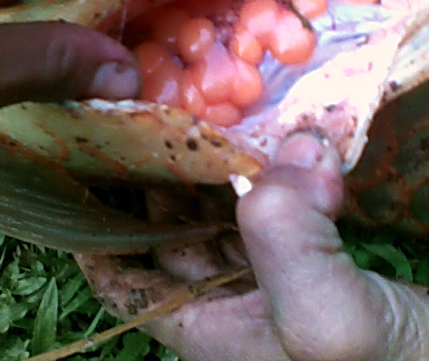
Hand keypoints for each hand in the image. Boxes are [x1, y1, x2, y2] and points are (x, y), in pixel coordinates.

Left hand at [77, 134, 428, 360]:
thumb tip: (291, 146)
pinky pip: (280, 209)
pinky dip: (277, 175)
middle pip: (174, 230)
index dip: (97, 222)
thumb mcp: (329, 322)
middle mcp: (232, 306)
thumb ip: (290, 239)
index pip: (123, 273)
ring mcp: (275, 282)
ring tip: (211, 109)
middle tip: (158, 108)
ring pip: (228, 215)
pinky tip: (279, 139)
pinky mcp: (316, 263)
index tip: (89, 159)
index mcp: (208, 332)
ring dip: (222, 169)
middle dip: (164, 174)